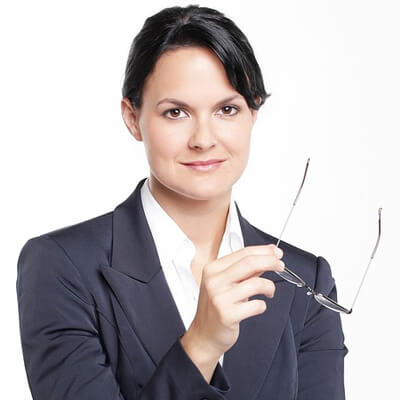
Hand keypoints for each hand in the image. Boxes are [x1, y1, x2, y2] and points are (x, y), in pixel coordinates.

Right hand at [187, 244, 284, 360]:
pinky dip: (262, 305)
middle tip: (280, 265)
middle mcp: (214, 281)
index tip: (276, 252)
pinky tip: (257, 306)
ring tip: (269, 291)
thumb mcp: (226, 283)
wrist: (204, 335)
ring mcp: (220, 297)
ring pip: (256, 283)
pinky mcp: (227, 314)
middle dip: (270, 262)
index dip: (263, 251)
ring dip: (269, 286)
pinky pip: (256, 305)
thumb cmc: (215, 308)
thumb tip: (266, 255)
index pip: (243, 253)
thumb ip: (245, 270)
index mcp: (213, 269)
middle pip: (249, 263)